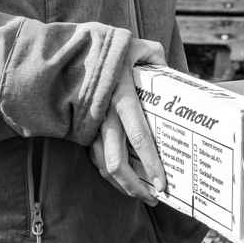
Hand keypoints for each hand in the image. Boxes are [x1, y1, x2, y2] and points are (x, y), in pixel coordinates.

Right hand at [89, 37, 167, 206]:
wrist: (68, 46)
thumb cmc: (108, 44)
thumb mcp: (140, 46)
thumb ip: (159, 59)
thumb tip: (175, 75)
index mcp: (120, 94)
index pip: (138, 136)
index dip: (150, 163)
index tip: (161, 183)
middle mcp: (103, 113)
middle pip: (114, 161)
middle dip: (133, 185)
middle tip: (153, 198)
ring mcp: (89, 121)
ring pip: (101, 164)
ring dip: (120, 184)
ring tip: (140, 195)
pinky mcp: (81, 125)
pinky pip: (94, 155)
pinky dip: (107, 171)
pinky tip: (122, 179)